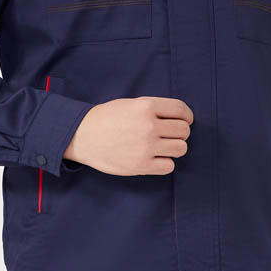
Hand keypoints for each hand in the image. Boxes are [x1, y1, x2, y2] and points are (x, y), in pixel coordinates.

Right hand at [62, 96, 192, 175]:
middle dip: (180, 132)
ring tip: (164, 146)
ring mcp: (146, 147)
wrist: (82, 136)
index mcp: (146, 106)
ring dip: (175, 147)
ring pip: (181, 148)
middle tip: (170, 134)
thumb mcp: (130, 104)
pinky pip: (169, 166)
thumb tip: (179, 118)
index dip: (187, 116)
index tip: (186, 120)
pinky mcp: (141, 165)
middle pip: (184, 130)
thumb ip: (153, 109)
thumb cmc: (106, 118)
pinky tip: (156, 158)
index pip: (181, 110)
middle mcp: (149, 126)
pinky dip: (165, 163)